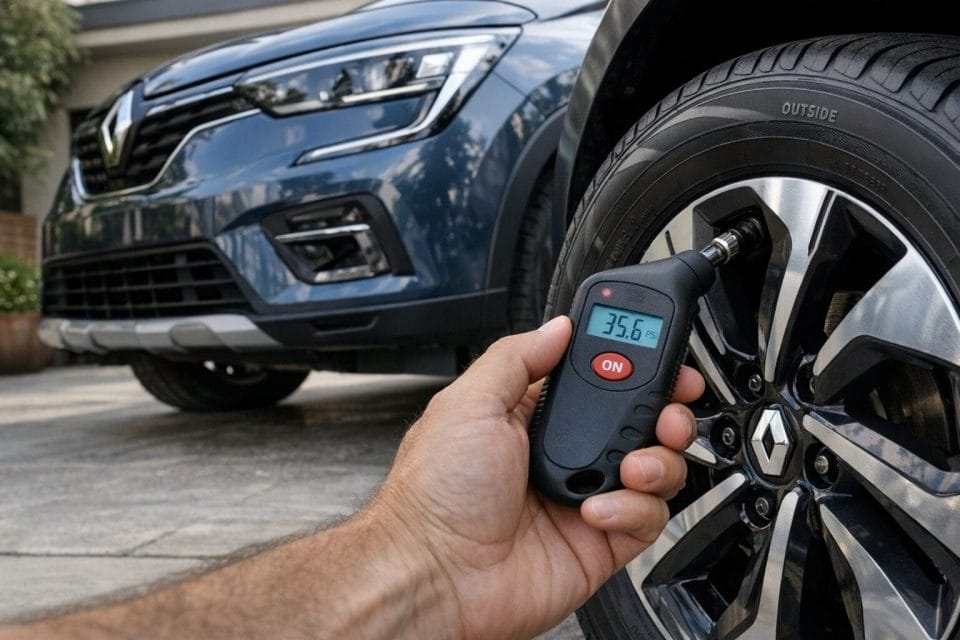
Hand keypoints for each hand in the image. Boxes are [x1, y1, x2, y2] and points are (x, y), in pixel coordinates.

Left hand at [370, 316, 703, 638]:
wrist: (434, 574)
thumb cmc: (434, 493)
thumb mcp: (469, 403)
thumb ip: (518, 358)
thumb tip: (558, 327)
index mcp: (534, 416)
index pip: (601, 381)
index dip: (636, 369)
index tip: (665, 363)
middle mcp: (564, 455)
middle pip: (640, 423)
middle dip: (664, 412)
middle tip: (668, 413)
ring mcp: (584, 498)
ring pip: (655, 469)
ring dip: (657, 462)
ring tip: (631, 466)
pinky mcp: (600, 542)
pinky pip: (646, 519)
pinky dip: (633, 510)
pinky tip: (596, 511)